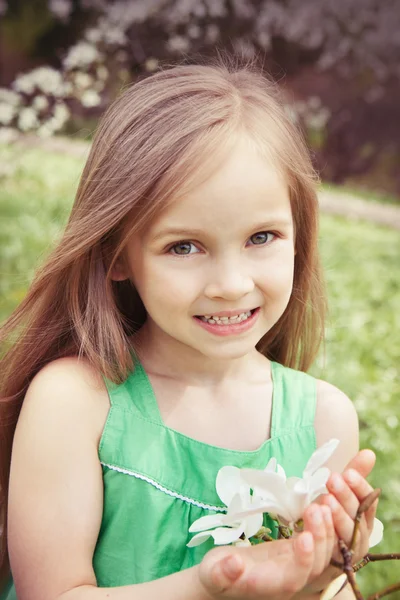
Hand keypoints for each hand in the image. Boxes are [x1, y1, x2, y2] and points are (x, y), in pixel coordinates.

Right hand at [198, 503, 334, 599]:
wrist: (222, 573)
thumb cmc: (215, 574)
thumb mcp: (212, 573)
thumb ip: (223, 572)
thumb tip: (234, 563)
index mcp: (271, 585)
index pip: (295, 577)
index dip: (304, 559)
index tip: (306, 537)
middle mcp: (289, 577)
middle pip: (316, 564)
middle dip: (320, 536)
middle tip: (318, 508)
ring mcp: (294, 563)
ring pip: (321, 551)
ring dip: (326, 527)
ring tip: (325, 501)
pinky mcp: (294, 549)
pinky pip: (315, 538)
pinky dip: (321, 522)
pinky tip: (323, 502)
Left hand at [295, 449, 377, 594]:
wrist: (297, 559)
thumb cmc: (323, 521)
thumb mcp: (335, 495)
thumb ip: (351, 477)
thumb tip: (369, 453)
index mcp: (361, 523)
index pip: (367, 505)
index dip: (360, 489)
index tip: (348, 473)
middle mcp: (355, 542)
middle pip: (357, 521)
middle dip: (346, 500)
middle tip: (332, 480)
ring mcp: (339, 558)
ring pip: (343, 540)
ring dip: (336, 519)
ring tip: (323, 501)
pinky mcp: (316, 571)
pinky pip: (319, 562)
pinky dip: (314, 547)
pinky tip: (305, 534)